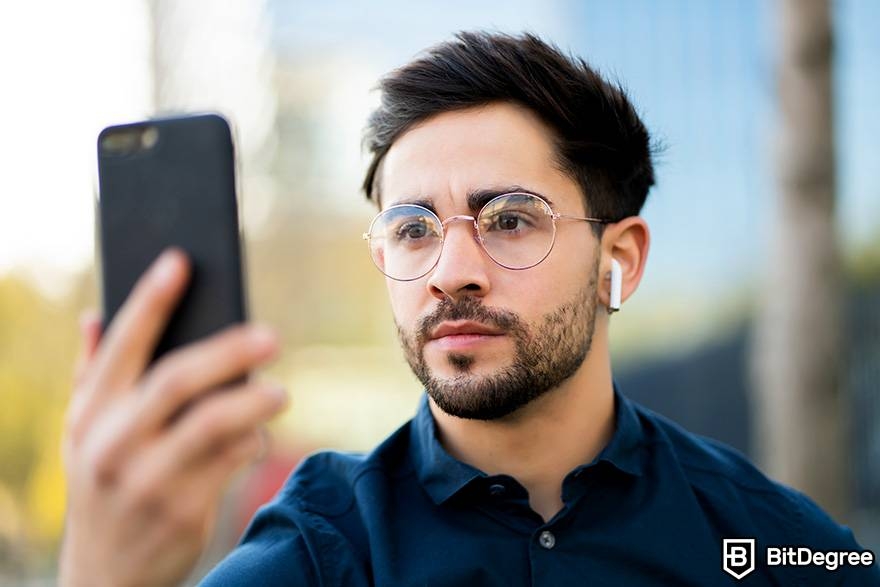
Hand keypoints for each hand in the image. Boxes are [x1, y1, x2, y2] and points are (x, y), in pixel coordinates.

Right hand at [59, 249, 287, 586]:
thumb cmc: (103, 486)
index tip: (179, 261)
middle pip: (176, 381)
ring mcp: (147, 480)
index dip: (150, 300)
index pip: (122, 346)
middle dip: (226, 352)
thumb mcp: (83, 436)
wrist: (105, 576)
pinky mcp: (183, 511)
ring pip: (212, 425)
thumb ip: (91, 376)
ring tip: (279, 391)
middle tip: (271, 335)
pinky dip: (251, 442)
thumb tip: (94, 315)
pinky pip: (230, 464)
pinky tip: (258, 435)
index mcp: (90, 415)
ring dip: (252, 402)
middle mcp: (113, 444)